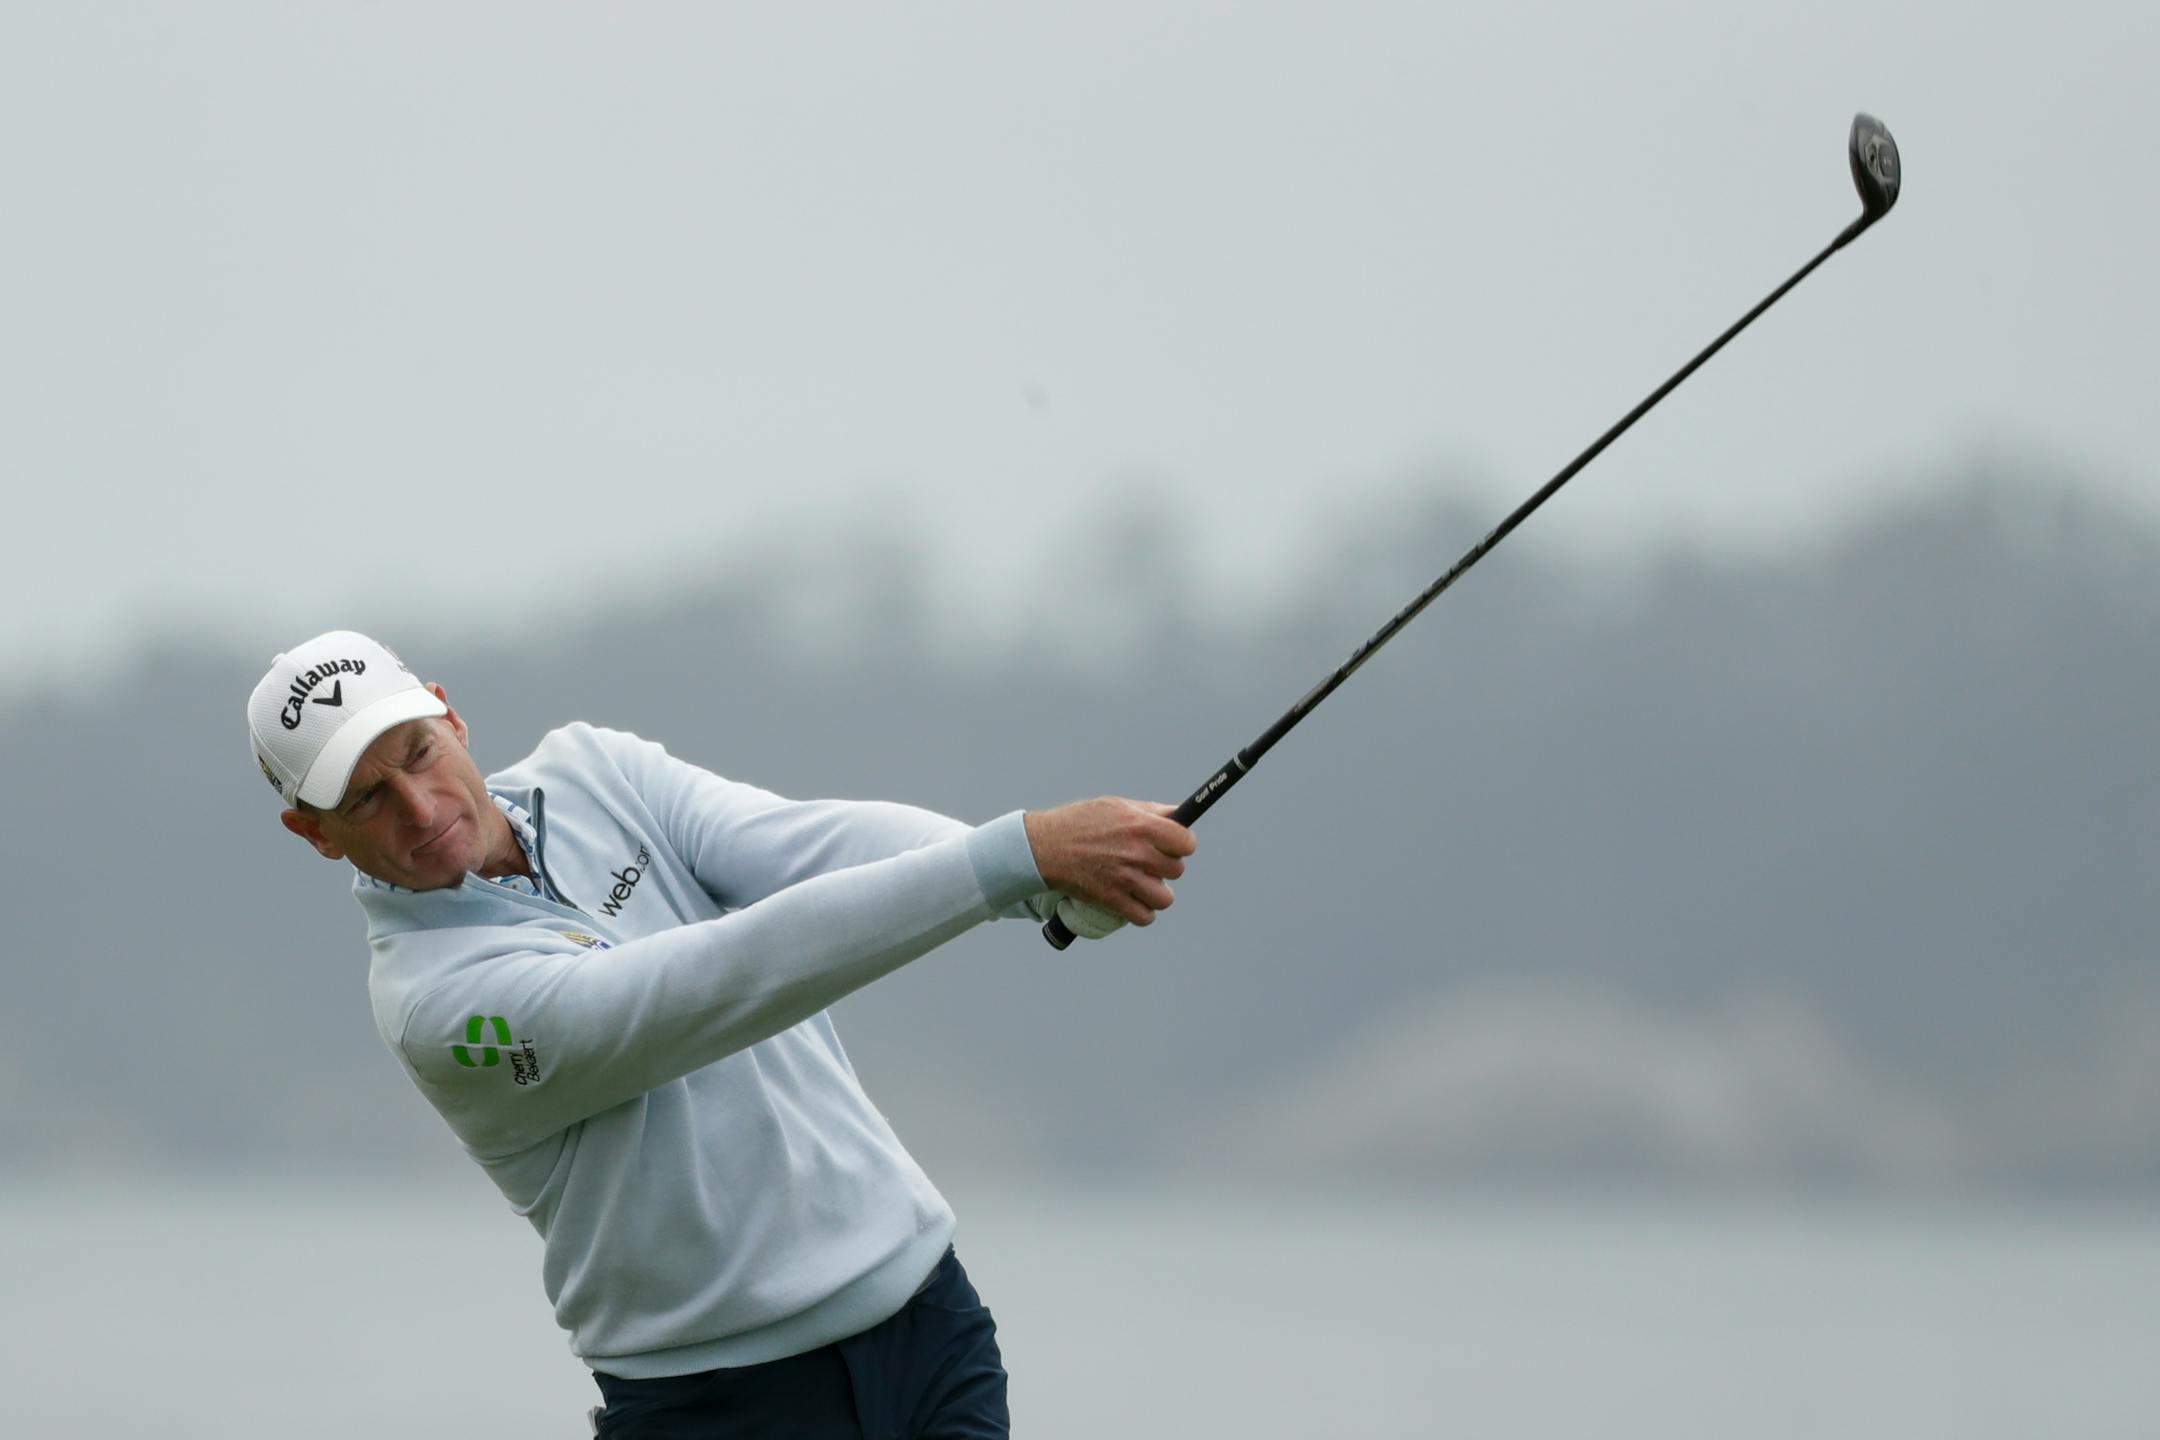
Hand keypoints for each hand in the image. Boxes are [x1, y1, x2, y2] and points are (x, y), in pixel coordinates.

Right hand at [1022, 797, 1196, 928]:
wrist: (1044, 847)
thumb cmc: (1080, 822)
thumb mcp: (1116, 805)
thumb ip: (1151, 811)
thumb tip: (1179, 814)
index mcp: (1141, 825)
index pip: (1186, 843)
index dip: (1182, 845)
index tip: (1174, 846)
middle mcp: (1136, 852)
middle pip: (1177, 870)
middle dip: (1166, 868)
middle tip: (1150, 863)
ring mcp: (1124, 878)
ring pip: (1165, 898)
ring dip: (1156, 894)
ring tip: (1143, 885)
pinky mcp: (1111, 899)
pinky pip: (1144, 917)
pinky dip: (1142, 913)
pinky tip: (1134, 902)